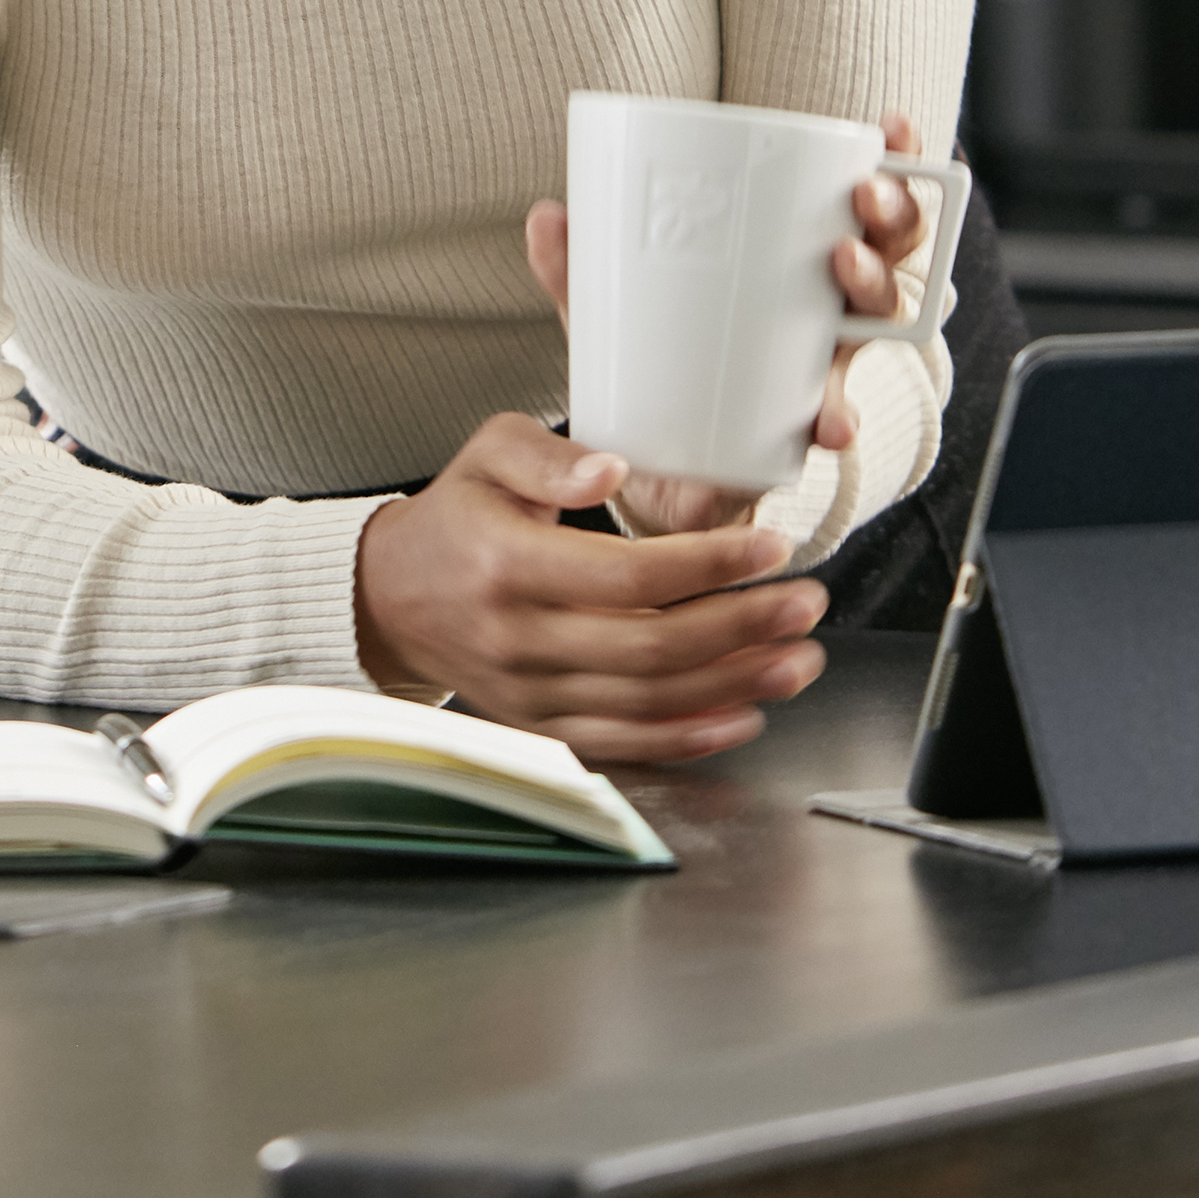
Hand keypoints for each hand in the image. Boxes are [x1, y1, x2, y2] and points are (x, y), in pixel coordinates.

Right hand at [352, 413, 827, 763]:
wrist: (391, 598)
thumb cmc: (455, 517)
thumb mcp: (489, 453)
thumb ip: (550, 453)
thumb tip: (613, 468)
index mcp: (508, 565)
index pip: (627, 575)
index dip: (708, 565)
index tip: (769, 547)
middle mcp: (520, 640)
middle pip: (651, 648)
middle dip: (743, 626)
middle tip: (807, 603)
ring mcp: (530, 694)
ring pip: (648, 704)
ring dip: (735, 685)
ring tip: (798, 658)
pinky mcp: (541, 728)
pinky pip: (624, 745)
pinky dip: (689, 737)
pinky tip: (744, 715)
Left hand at [520, 113, 930, 538]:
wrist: (663, 471)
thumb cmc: (657, 364)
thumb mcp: (614, 307)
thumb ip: (580, 268)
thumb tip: (547, 216)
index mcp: (799, 260)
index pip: (860, 199)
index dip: (893, 162)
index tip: (892, 125)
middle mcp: (830, 307)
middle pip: (889, 249)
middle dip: (893, 215)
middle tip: (865, 198)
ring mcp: (826, 365)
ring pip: (882, 321)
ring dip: (875, 290)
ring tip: (843, 266)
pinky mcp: (804, 428)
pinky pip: (839, 418)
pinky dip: (839, 418)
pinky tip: (832, 421)